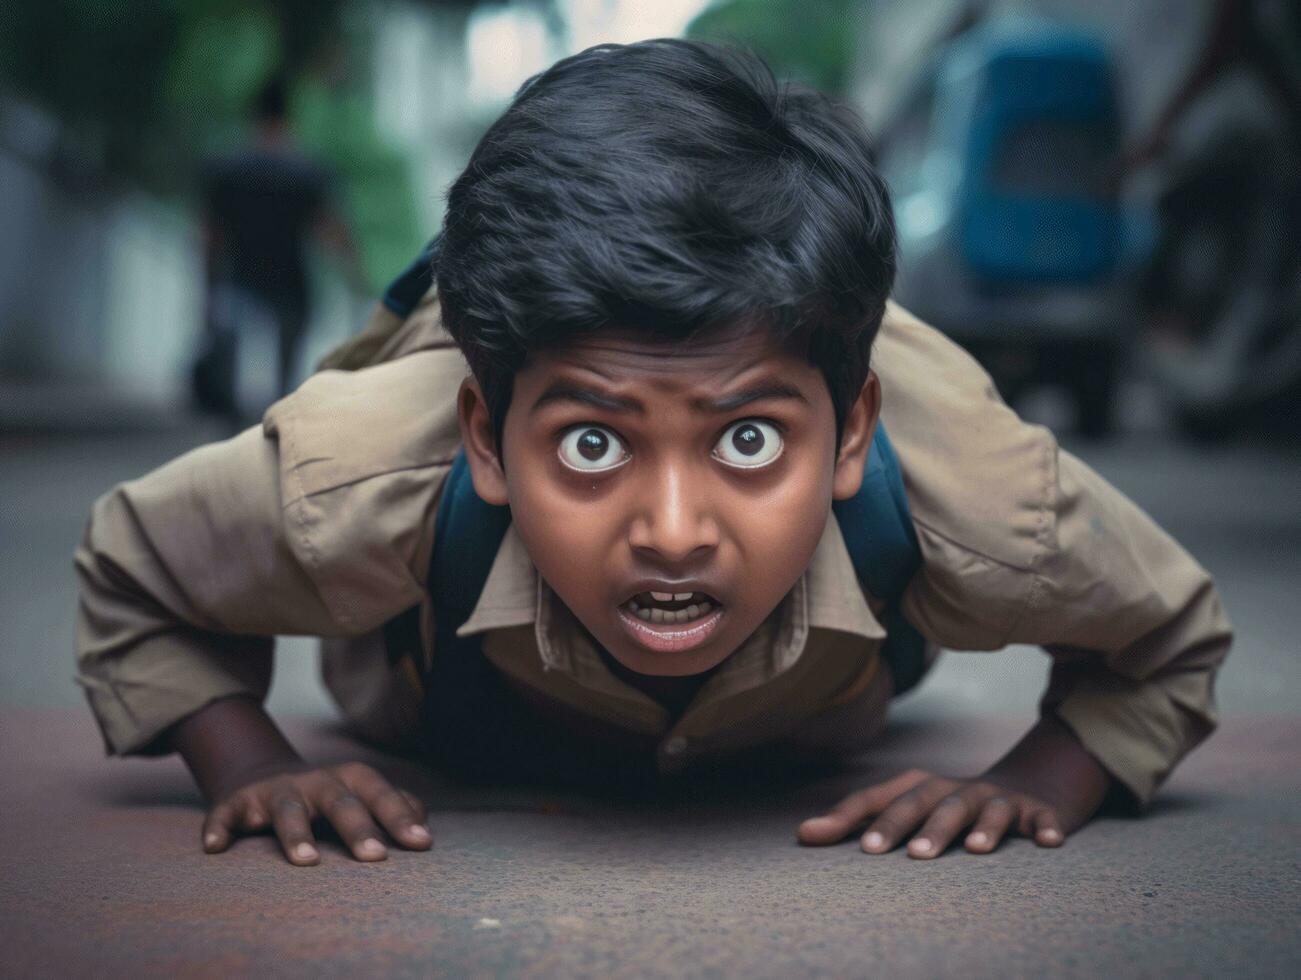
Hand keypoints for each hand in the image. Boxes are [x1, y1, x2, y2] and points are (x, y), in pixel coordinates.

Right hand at [202, 760, 431, 865]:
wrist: (262, 775)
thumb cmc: (327, 796)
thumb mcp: (359, 793)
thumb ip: (393, 806)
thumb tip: (424, 823)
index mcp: (348, 779)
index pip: (379, 794)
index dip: (399, 816)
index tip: (421, 843)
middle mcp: (314, 781)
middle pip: (340, 801)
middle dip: (358, 827)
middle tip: (375, 858)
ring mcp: (274, 791)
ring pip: (286, 808)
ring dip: (296, 832)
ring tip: (306, 861)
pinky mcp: (236, 803)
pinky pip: (225, 814)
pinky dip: (219, 828)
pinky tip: (215, 847)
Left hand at [797, 716, 1113, 857]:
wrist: (1023, 785)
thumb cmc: (946, 804)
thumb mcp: (904, 805)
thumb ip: (853, 820)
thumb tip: (801, 834)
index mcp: (919, 787)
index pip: (886, 799)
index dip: (874, 820)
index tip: (858, 849)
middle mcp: (956, 789)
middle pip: (936, 803)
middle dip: (923, 826)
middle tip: (911, 855)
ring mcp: (998, 798)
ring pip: (988, 810)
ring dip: (983, 828)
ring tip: (974, 850)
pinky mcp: (1037, 811)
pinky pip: (1043, 818)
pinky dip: (1047, 827)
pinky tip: (1050, 843)